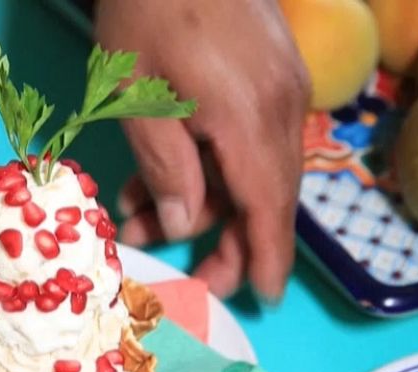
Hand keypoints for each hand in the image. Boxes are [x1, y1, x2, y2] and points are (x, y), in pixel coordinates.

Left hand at [95, 0, 309, 302]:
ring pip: (253, 168)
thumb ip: (166, 167)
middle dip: (227, 240)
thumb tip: (186, 223)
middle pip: (266, 195)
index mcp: (249, 121)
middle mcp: (280, 108)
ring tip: (142, 220)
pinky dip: (212, 165)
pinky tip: (161, 175)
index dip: (265, 257)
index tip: (264, 297)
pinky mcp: (271, 70)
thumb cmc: (145, 15)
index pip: (268, 208)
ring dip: (205, 201)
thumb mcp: (137, 99)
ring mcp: (281, 86)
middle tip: (189, 274)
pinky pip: (250, 136)